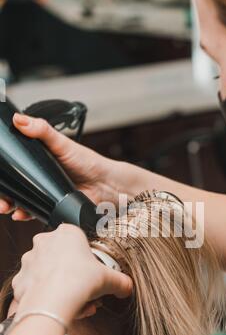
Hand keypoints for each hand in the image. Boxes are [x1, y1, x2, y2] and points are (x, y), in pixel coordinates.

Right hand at [0, 114, 131, 219]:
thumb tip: (19, 119)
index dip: (4, 174)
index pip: (14, 166)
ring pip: (22, 200)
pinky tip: (21, 215)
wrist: (106, 185)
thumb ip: (42, 131)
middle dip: (3, 195)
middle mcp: (39, 177)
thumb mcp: (62, 143)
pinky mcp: (52, 206)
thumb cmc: (87, 162)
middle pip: (14, 186)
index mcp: (38, 160)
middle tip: (0, 200)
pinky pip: (35, 212)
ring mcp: (45, 192)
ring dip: (11, 206)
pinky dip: (26, 214)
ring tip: (7, 208)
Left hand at [11, 224, 132, 322]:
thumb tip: (127, 287)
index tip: (94, 274)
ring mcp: (29, 260)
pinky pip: (37, 289)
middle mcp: (45, 241)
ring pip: (50, 274)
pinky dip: (48, 298)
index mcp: (67, 233)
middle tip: (87, 291)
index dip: (90, 260)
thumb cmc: (79, 282)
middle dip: (77, 276)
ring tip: (77, 304)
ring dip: (64, 287)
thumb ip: (121, 282)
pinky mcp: (20, 280)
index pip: (80, 242)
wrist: (53, 303)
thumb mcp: (109, 279)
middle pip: (64, 258)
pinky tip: (60, 307)